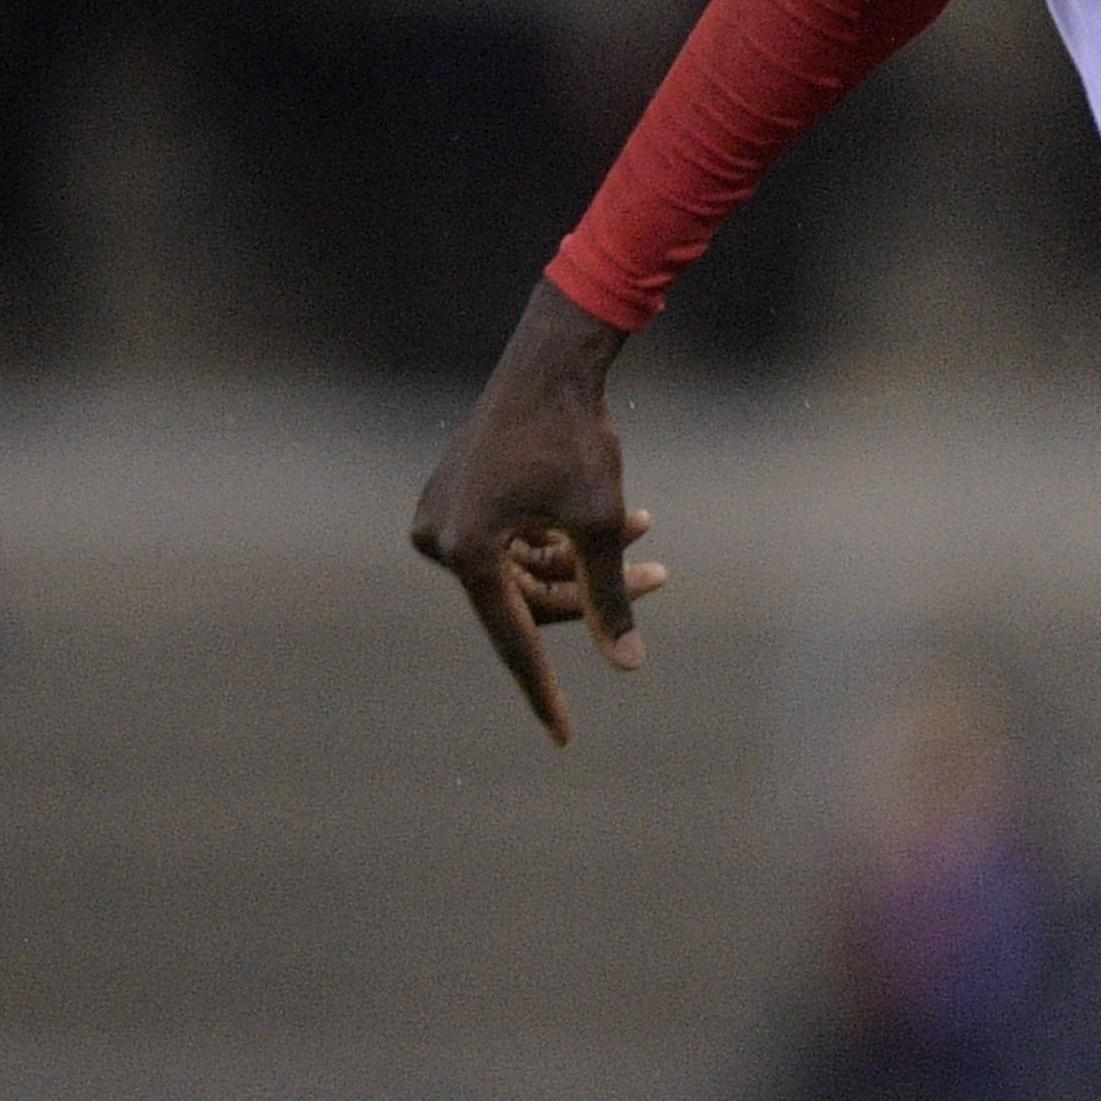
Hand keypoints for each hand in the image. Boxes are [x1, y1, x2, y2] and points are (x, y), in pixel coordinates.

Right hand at [408, 287, 669, 745]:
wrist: (550, 364)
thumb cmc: (575, 439)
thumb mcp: (601, 524)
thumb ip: (610, 598)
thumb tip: (627, 666)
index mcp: (466, 553)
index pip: (514, 641)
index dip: (544, 691)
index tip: (562, 736)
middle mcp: (440, 540)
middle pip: (528, 603)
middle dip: (595, 594)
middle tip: (660, 575)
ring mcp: (443, 519)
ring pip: (526, 574)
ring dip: (587, 563)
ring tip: (649, 535)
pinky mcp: (457, 501)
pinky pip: (513, 545)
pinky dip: (561, 540)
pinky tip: (627, 519)